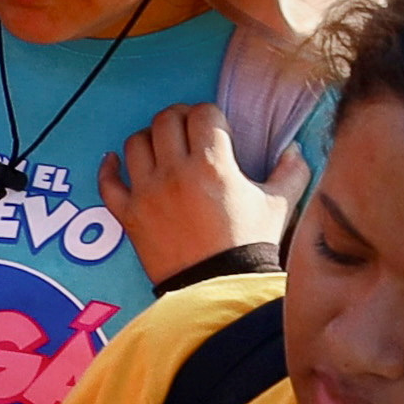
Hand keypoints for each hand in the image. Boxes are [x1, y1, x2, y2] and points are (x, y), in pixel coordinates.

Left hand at [99, 102, 284, 283]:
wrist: (219, 289)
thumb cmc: (250, 245)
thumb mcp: (280, 205)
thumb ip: (292, 172)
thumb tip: (294, 149)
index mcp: (212, 164)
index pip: (203, 114)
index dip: (210, 115)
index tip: (216, 129)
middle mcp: (175, 172)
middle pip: (166, 120)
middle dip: (179, 118)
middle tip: (188, 130)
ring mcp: (148, 194)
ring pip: (135, 143)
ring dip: (149, 138)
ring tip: (162, 146)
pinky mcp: (130, 217)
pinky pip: (109, 184)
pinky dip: (110, 168)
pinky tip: (115, 161)